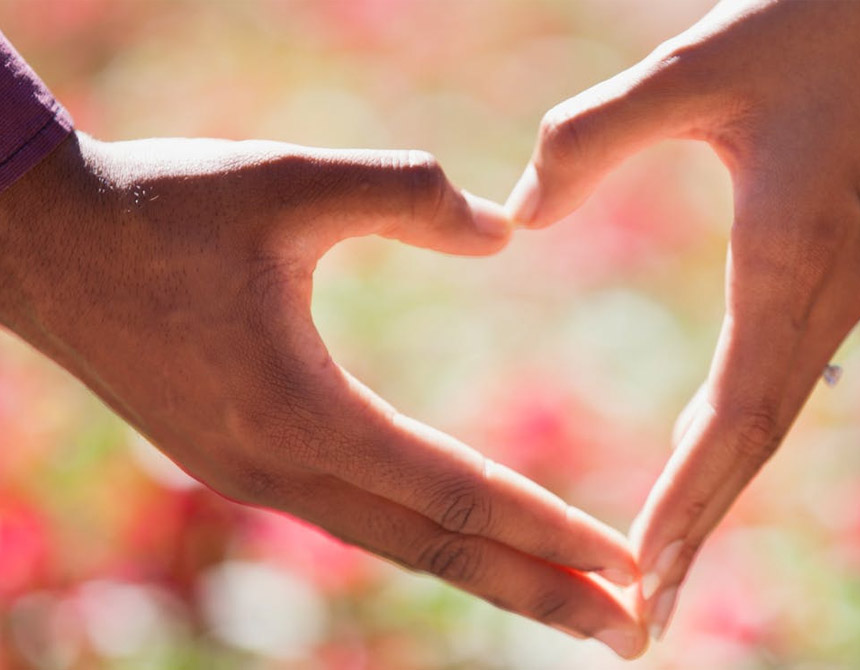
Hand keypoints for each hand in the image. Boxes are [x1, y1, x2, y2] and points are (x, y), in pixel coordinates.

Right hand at [0, 133, 644, 656]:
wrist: (42, 243)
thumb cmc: (161, 206)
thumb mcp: (290, 180)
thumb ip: (408, 196)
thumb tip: (505, 228)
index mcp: (303, 416)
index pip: (458, 494)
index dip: (552, 531)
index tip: (630, 567)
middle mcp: (281, 472)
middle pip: (438, 553)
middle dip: (542, 595)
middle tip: (632, 635)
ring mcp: (255, 480)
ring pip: (396, 544)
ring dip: (490, 575)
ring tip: (570, 602)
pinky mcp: (240, 463)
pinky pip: (356, 517)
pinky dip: (425, 537)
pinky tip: (463, 536)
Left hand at [505, 0, 859, 639]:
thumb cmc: (805, 24)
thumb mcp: (689, 71)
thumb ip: (592, 140)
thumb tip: (516, 215)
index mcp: (791, 256)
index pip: (737, 412)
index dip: (691, 496)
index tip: (642, 566)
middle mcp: (830, 289)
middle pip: (760, 439)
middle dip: (703, 523)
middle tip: (649, 609)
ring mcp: (848, 282)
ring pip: (777, 412)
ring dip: (723, 484)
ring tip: (667, 552)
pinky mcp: (849, 262)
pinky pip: (787, 370)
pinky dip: (743, 426)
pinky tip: (707, 442)